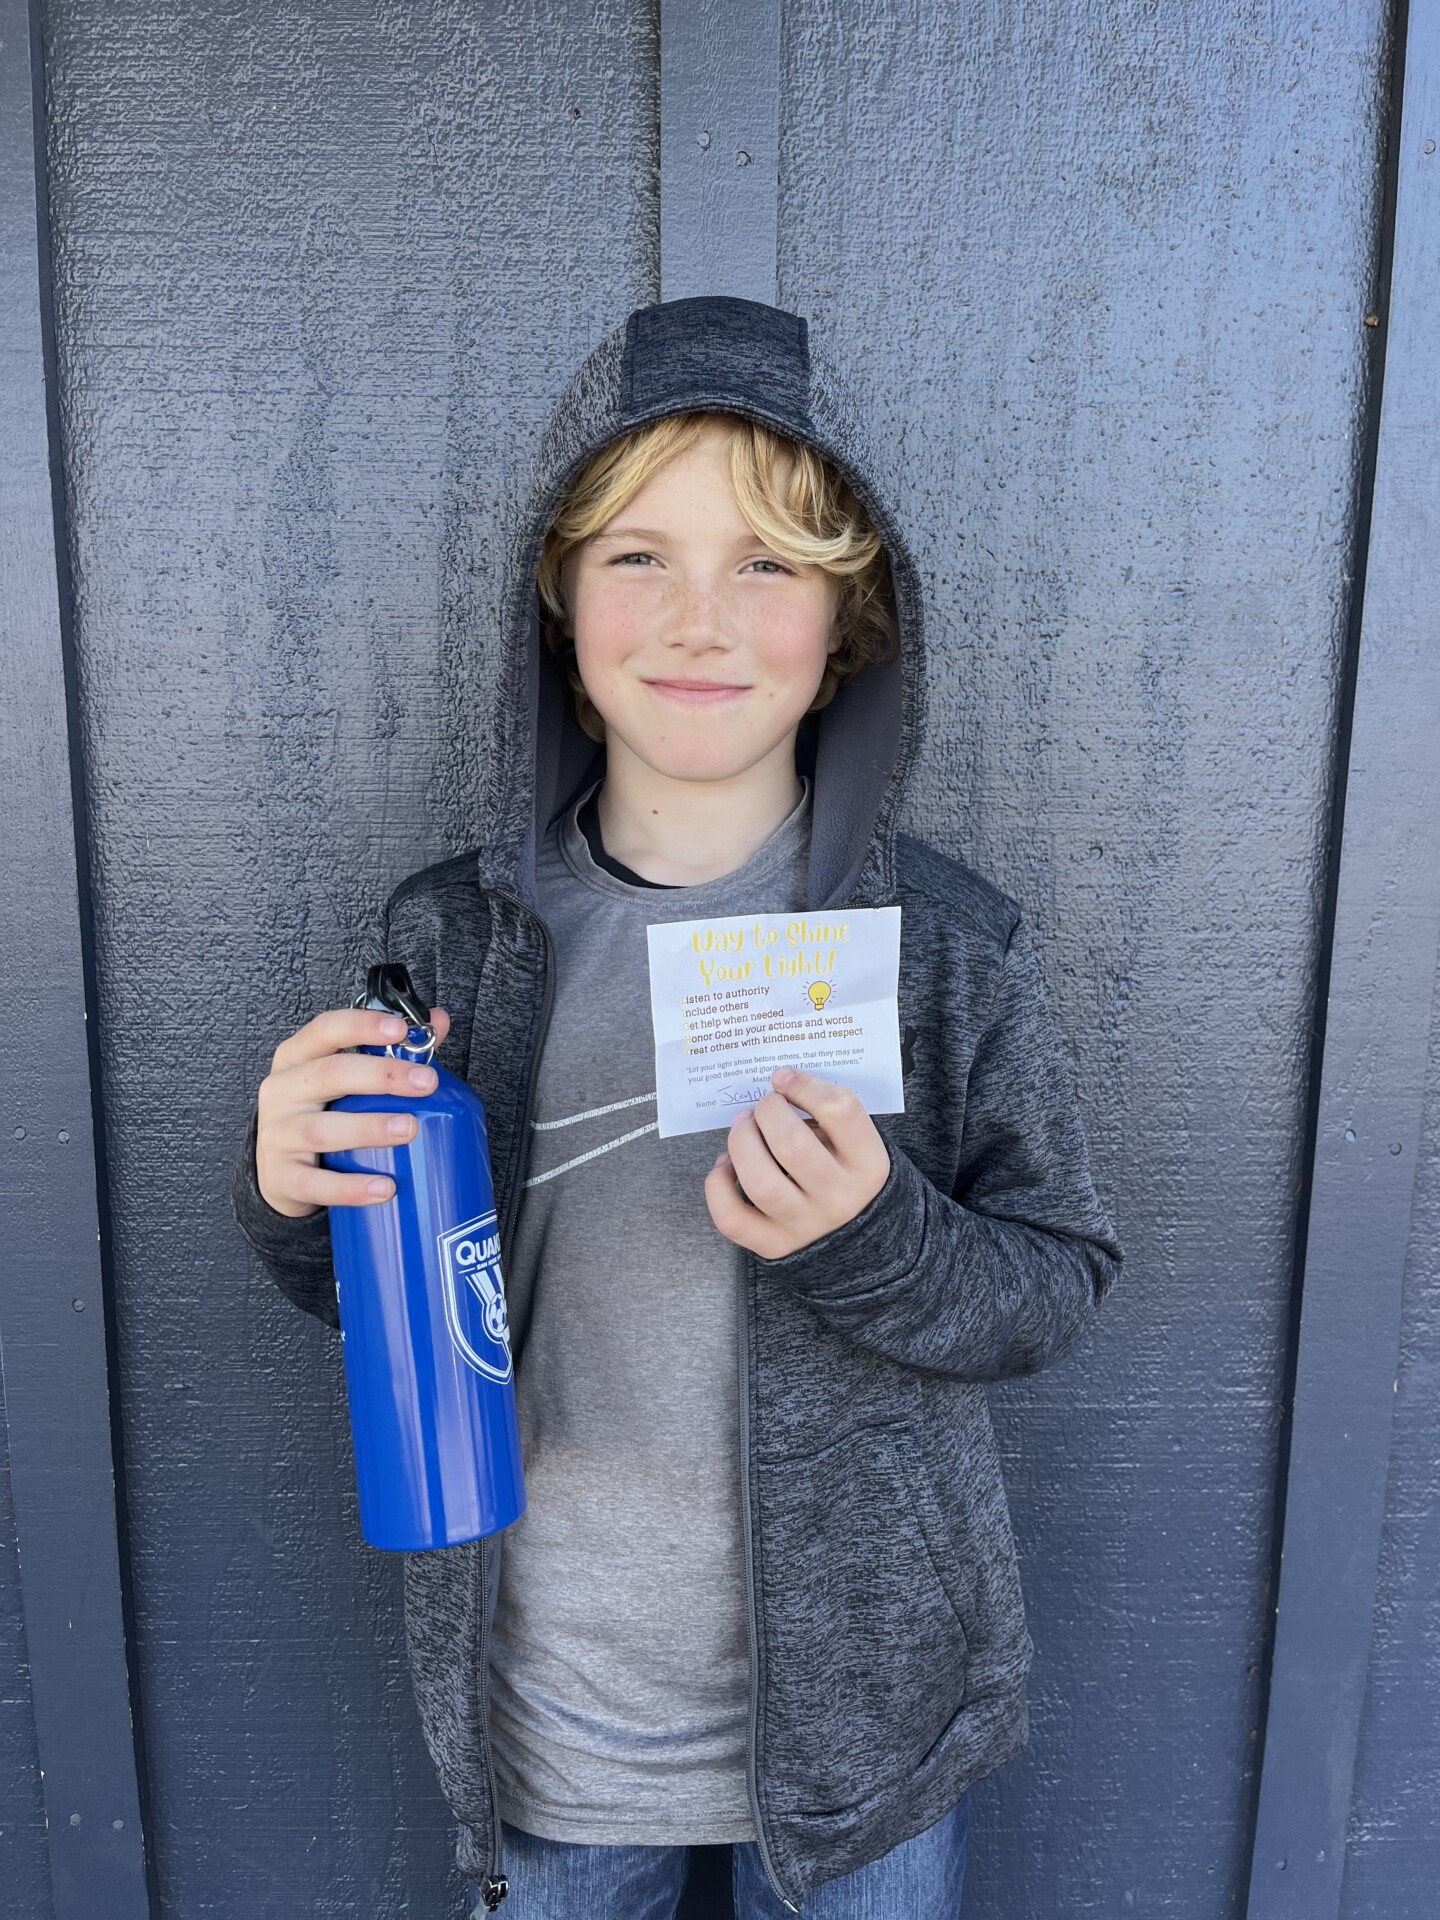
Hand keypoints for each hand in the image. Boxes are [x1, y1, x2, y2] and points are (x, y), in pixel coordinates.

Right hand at [254, 1005, 451, 1216]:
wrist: (279, 1170)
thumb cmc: (320, 1113)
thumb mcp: (343, 1079)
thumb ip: (391, 1050)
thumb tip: (439, 1022)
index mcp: (297, 1058)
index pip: (325, 1030)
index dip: (362, 1026)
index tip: (400, 1030)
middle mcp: (282, 1091)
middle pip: (329, 1075)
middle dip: (381, 1076)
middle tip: (426, 1082)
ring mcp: (277, 1135)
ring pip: (321, 1129)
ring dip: (368, 1128)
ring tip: (409, 1129)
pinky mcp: (281, 1177)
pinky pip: (316, 1183)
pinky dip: (351, 1187)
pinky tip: (385, 1188)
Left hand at [704, 1067, 890, 1258]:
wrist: (861, 1240)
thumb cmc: (848, 1175)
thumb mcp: (856, 1143)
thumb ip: (826, 1113)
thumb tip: (779, 1084)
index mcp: (868, 1165)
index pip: (841, 1110)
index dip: (805, 1085)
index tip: (785, 1079)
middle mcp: (839, 1198)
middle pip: (791, 1144)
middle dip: (767, 1112)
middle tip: (763, 1106)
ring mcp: (805, 1226)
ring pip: (759, 1182)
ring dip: (740, 1143)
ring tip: (742, 1128)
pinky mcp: (774, 1245)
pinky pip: (732, 1217)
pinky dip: (718, 1185)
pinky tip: (725, 1165)